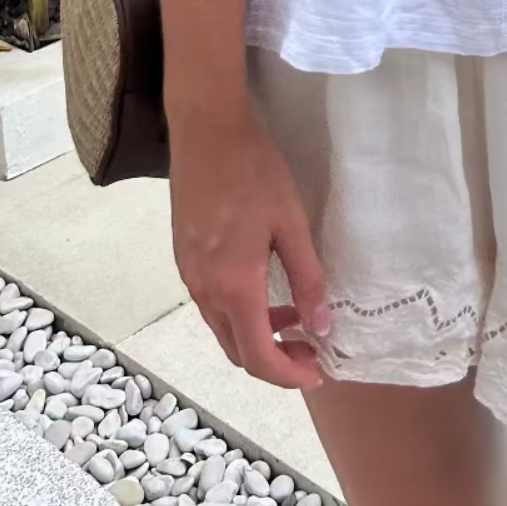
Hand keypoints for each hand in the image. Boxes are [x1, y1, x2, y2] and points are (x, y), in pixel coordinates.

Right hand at [169, 109, 329, 390]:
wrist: (206, 131)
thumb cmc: (255, 171)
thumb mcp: (291, 222)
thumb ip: (307, 278)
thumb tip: (322, 326)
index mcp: (233, 286)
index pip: (258, 357)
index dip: (289, 374)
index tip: (318, 370)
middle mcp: (204, 291)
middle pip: (237, 351)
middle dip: (275, 360)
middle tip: (311, 346)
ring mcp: (189, 276)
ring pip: (223, 329)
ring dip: (257, 334)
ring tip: (296, 316)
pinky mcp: (184, 259)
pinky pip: (212, 304)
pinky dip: (240, 312)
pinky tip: (265, 289)